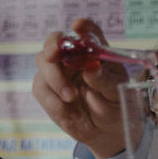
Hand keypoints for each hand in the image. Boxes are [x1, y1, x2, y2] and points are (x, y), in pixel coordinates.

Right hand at [32, 17, 128, 158]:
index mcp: (96, 52)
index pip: (89, 32)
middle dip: (52, 46)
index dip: (83, 26)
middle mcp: (74, 58)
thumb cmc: (116, 106)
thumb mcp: (116, 93)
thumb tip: (91, 66)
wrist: (106, 132)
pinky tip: (68, 109)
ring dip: (55, 79)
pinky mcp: (47, 89)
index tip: (78, 26)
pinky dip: (52, 99)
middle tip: (54, 56)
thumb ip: (104, 79)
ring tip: (72, 97)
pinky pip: (40, 87)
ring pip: (43, 62)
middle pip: (55, 41)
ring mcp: (58, 72)